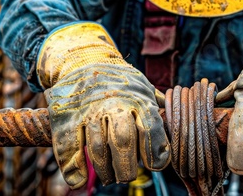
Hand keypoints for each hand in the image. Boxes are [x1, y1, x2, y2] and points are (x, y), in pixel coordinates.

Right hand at [37, 22, 169, 188]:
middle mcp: (114, 104)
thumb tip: (176, 118)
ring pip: (97, 148)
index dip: (155, 151)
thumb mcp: (142, 86)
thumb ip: (157, 105)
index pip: (151, 128)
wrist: (83, 61)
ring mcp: (89, 111)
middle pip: (123, 140)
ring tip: (110, 178)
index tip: (155, 165)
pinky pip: (69, 147)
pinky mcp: (66, 117)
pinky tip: (80, 180)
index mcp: (138, 99)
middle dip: (127, 166)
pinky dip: (74, 168)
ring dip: (104, 170)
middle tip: (127, 176)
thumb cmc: (119, 81)